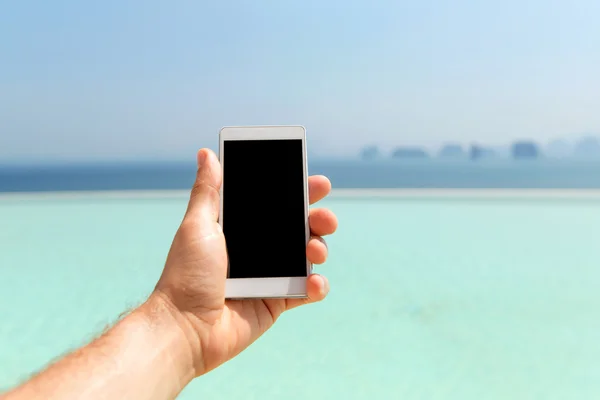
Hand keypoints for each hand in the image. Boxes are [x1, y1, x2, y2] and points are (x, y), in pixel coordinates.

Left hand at [154, 148, 337, 375]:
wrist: (185, 328)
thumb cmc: (185, 275)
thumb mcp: (197, 226)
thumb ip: (209, 191)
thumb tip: (206, 154)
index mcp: (241, 229)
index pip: (276, 204)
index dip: (299, 192)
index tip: (317, 183)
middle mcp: (259, 249)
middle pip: (299, 227)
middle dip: (318, 218)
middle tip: (324, 218)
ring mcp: (270, 275)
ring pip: (308, 256)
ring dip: (320, 248)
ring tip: (314, 251)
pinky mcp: (277, 302)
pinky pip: (306, 292)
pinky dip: (317, 286)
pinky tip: (313, 283)